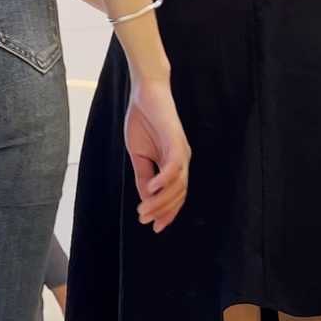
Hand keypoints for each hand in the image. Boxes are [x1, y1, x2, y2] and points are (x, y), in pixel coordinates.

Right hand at [124, 79, 190, 232]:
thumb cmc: (142, 121)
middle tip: (144, 220)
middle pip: (178, 195)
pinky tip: (150, 190)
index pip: (175, 196)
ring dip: (160, 201)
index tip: (154, 228)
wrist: (144, 93)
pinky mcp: (175, 141)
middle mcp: (181, 160)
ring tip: (144, 210)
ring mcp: (181, 151)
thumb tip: (146, 199)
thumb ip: (143, 176)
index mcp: (173, 164)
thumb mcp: (139, 155)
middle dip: (162, 211)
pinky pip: (173, 167)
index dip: (167, 213)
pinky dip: (163, 181)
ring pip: (177, 185)